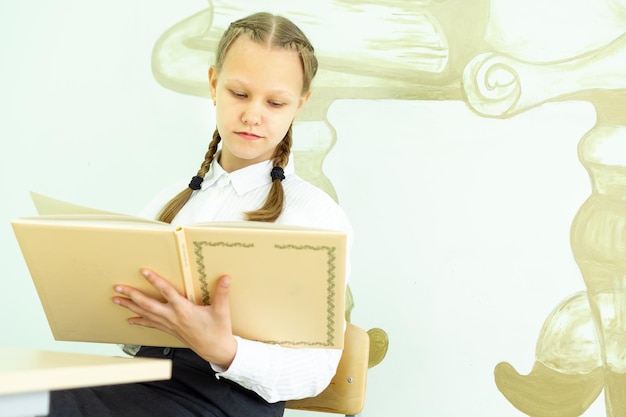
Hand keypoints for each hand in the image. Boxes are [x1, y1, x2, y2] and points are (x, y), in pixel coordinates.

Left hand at [112, 269, 236, 367]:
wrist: (216, 349)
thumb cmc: (218, 330)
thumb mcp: (222, 311)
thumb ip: (222, 293)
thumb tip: (225, 278)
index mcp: (184, 310)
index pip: (167, 292)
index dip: (155, 281)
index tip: (144, 271)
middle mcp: (173, 317)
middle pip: (148, 304)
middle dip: (132, 295)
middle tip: (118, 288)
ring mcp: (170, 324)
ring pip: (145, 314)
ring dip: (130, 306)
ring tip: (116, 300)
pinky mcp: (170, 330)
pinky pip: (151, 324)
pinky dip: (139, 320)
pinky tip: (130, 319)